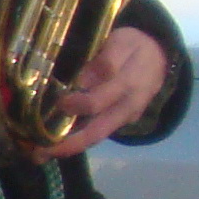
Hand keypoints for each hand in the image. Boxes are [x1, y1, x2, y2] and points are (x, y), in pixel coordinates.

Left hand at [42, 24, 169, 157]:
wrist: (160, 57)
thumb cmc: (133, 47)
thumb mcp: (123, 42)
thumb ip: (107, 59)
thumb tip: (84, 79)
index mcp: (128, 83)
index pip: (101, 100)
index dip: (79, 105)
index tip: (59, 104)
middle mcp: (127, 106)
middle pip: (97, 130)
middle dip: (68, 143)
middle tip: (38, 150)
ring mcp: (125, 117)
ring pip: (97, 137)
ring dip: (68, 148)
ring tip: (40, 156)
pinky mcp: (121, 122)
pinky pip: (98, 134)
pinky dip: (75, 142)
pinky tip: (52, 146)